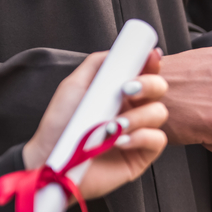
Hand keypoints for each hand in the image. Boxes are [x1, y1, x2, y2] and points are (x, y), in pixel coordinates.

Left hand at [22, 51, 170, 198]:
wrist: (51, 160)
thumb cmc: (59, 126)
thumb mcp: (74, 86)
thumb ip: (97, 64)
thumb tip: (120, 51)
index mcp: (120, 92)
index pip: (145, 72)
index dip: (152, 62)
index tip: (150, 57)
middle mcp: (132, 109)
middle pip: (160, 88)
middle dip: (149, 85)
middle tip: (127, 90)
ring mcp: (139, 132)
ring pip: (159, 113)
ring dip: (138, 116)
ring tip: (114, 126)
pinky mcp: (142, 155)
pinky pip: (158, 139)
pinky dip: (141, 137)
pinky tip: (120, 141)